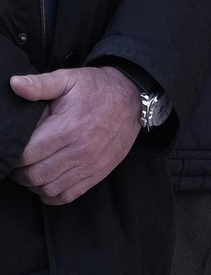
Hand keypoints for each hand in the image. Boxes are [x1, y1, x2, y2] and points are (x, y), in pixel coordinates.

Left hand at [9, 67, 140, 203]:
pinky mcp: (99, 172)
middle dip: (20, 173)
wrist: (133, 97)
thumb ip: (40, 84)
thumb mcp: (69, 79)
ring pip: (49, 189)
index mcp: (67, 128)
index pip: (26, 156)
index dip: (13, 156)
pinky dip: (52, 195)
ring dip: (34, 185)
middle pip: (35, 175)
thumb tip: (15, 84)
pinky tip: (48, 183)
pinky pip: (67, 195)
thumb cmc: (97, 89)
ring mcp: (90, 164)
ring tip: (32, 172)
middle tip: (19, 163)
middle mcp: (79, 150)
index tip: (14, 149)